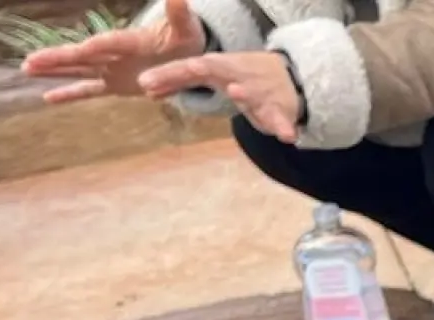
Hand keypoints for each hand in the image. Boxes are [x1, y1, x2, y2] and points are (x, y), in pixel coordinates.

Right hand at [21, 0, 204, 102]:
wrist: (184, 53)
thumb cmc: (184, 38)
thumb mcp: (186, 28)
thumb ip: (180, 14)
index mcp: (131, 40)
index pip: (111, 43)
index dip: (97, 47)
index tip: (81, 50)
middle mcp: (114, 54)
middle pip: (83, 55)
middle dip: (59, 58)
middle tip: (31, 59)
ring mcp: (111, 68)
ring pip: (78, 70)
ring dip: (54, 70)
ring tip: (26, 68)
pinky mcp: (113, 83)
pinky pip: (89, 90)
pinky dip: (70, 94)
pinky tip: (47, 97)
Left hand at [138, 51, 302, 141]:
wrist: (289, 75)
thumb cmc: (241, 76)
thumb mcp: (210, 75)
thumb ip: (181, 82)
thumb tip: (147, 90)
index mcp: (217, 67)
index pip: (188, 68)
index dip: (167, 75)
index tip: (144, 83)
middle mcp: (236, 75)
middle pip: (214, 70)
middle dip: (203, 69)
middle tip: (192, 68)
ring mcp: (259, 91)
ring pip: (250, 92)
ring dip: (244, 92)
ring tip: (236, 92)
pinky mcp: (279, 109)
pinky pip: (280, 119)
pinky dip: (283, 126)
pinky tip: (287, 137)